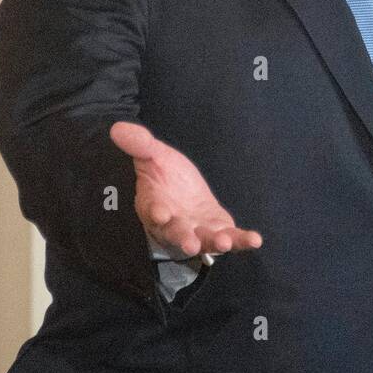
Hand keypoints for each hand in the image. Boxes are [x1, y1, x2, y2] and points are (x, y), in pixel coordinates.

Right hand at [110, 120, 262, 259]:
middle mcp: (175, 224)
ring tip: (223, 242)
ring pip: (204, 240)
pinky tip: (254, 240)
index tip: (159, 213)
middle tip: (189, 243)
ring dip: (214, 242)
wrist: (182, 188)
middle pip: (177, 233)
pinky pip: (231, 238)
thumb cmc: (164, 175)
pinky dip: (241, 241)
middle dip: (183, 237)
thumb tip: (117, 128)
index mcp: (154, 205)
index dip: (155, 212)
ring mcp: (197, 230)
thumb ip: (140, 144)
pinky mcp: (218, 230)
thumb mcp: (153, 155)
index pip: (152, 210)